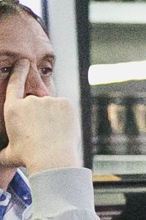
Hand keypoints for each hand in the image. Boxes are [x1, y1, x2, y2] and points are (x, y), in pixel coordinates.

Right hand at [0, 60, 80, 174]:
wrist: (52, 158)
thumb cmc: (27, 157)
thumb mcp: (7, 154)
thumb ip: (1, 151)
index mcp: (12, 109)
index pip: (14, 83)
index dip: (19, 71)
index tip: (23, 62)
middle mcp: (29, 100)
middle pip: (36, 102)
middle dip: (39, 114)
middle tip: (43, 131)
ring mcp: (48, 100)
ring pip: (51, 106)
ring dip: (52, 116)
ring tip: (52, 134)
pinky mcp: (65, 103)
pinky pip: (64, 108)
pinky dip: (64, 116)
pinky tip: (62, 129)